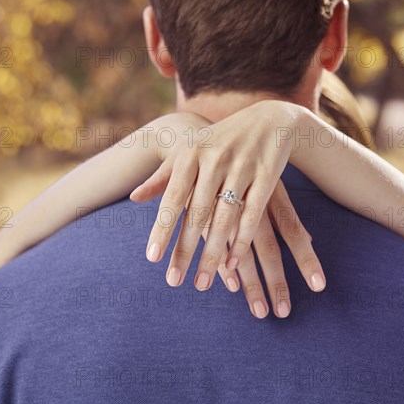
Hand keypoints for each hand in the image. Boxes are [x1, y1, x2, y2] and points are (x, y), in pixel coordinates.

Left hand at [131, 101, 325, 317]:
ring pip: (224, 219)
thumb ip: (164, 176)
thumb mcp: (191, 151)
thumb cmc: (220, 141)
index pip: (172, 198)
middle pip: (197, 214)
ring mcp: (242, 167)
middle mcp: (215, 159)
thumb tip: (134, 197)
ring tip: (201, 284)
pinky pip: (252, 215)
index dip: (162, 228)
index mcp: (191, 153)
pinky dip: (242, 242)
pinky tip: (232, 266)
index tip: (152, 259)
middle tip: (173, 281)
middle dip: (185, 250)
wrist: (270, 119)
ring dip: (213, 255)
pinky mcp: (268, 176)